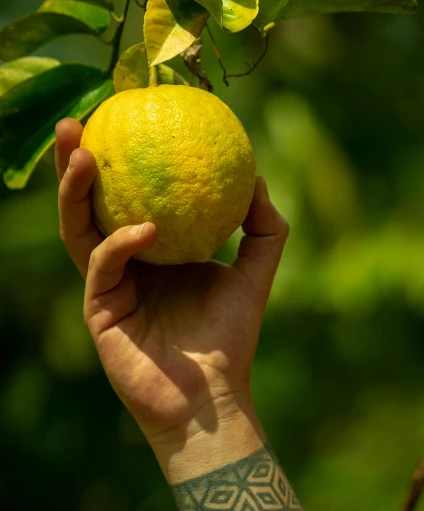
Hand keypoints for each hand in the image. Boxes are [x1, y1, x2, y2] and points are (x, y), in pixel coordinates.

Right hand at [55, 118, 288, 450]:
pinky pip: (103, 265)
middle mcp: (122, 263)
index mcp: (150, 250)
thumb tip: (256, 176)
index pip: (124, 195)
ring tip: (80, 152)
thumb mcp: (255, 273)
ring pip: (76, 228)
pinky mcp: (98, 310)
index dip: (117, 158)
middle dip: (73, 161)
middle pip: (87, 203)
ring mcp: (105, 286)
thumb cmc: (231, 337)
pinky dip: (120, 243)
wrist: (215, 396)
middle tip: (76, 121)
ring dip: (73, 189)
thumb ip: (263, 227)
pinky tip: (146, 228)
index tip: (119, 114)